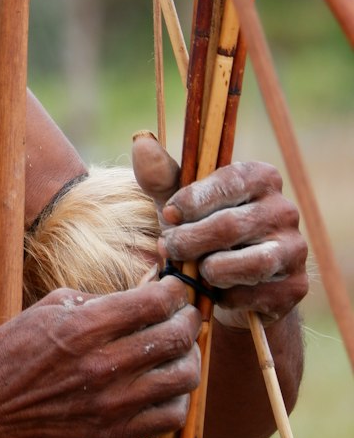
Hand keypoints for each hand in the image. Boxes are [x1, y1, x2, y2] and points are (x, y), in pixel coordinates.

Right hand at [0, 274, 200, 437]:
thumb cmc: (15, 349)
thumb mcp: (50, 307)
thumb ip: (99, 300)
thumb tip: (142, 292)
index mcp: (84, 327)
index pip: (154, 302)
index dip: (175, 291)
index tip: (176, 287)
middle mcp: (103, 365)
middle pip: (175, 337)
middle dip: (189, 318)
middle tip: (186, 313)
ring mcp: (112, 404)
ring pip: (183, 377)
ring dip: (190, 357)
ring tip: (182, 349)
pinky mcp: (114, 434)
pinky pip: (171, 417)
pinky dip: (179, 397)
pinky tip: (168, 385)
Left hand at [132, 135, 307, 329]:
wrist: (228, 282)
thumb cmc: (198, 229)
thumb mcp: (177, 202)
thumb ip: (159, 176)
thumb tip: (142, 141)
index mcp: (261, 177)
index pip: (227, 182)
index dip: (192, 201)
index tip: (167, 214)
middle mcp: (285, 210)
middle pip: (231, 226)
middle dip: (190, 240)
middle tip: (167, 248)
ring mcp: (295, 249)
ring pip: (250, 263)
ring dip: (210, 270)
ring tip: (191, 270)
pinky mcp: (296, 286)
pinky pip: (257, 294)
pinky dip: (227, 296)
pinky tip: (213, 291)